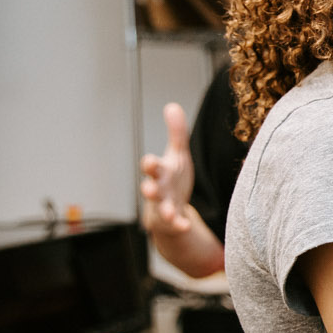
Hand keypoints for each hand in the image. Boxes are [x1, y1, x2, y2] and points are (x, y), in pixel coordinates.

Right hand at [138, 102, 196, 236]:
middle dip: (149, 189)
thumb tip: (172, 106)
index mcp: (159, 173)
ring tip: (169, 213)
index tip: (149, 161)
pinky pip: (176, 225)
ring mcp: (164, 207)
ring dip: (165, 211)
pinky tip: (185, 226)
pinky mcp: (173, 222)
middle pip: (151, 189)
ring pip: (161, 209)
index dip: (149, 164)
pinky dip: (179, 225)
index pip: (150, 167)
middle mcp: (158, 190)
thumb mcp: (177, 155)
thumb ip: (176, 133)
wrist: (171, 208)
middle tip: (147, 188)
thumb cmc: (172, 179)